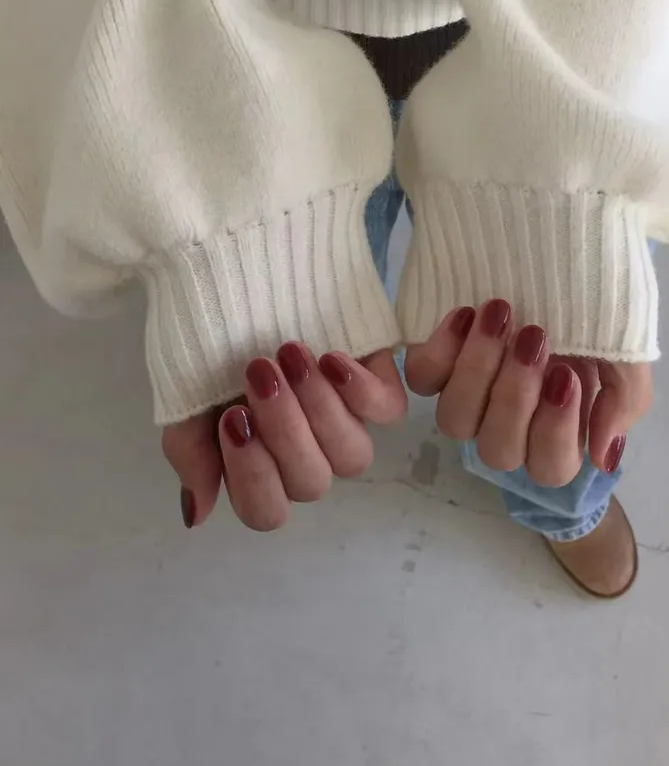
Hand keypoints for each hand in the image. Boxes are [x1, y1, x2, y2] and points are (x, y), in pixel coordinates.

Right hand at [162, 346, 406, 530]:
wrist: (234, 251)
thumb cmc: (205, 322)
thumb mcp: (183, 387)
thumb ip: (190, 451)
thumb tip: (201, 514)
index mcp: (254, 456)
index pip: (266, 510)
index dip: (252, 476)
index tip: (231, 417)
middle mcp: (302, 444)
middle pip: (311, 484)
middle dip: (282, 429)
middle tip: (258, 372)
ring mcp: (342, 414)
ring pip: (352, 456)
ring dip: (317, 409)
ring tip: (290, 356)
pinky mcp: (376, 376)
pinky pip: (388, 411)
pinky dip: (359, 392)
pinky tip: (329, 358)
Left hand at [405, 301, 652, 485]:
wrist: (557, 234)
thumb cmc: (593, 293)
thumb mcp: (625, 340)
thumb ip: (624, 398)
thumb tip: (602, 456)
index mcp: (560, 423)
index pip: (550, 467)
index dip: (554, 430)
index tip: (567, 374)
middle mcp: (511, 417)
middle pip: (499, 450)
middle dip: (516, 396)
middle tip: (534, 338)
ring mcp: (471, 391)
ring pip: (456, 420)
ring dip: (479, 372)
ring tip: (499, 316)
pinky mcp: (437, 360)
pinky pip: (423, 378)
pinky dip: (443, 352)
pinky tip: (467, 315)